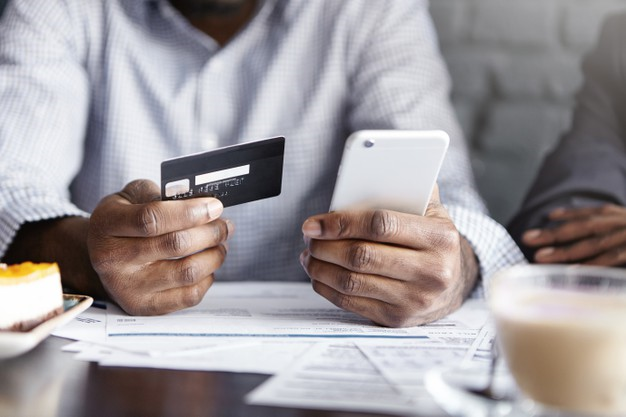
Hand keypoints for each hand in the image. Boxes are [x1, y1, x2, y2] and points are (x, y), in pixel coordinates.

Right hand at [87, 180, 232, 314]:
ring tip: (220, 243)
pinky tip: (206, 264)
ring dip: (214, 255)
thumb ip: (162, 194)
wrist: (102, 256)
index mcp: (107, 224)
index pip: (153, 218)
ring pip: (187, 272)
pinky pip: (189, 296)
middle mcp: (112, 259)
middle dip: (210, 232)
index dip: (191, 212)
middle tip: (224, 225)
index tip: (214, 207)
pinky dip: (207, 278)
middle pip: (175, 245)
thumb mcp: (132, 196)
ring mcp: (128, 287)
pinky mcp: (144, 306)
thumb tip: (201, 203)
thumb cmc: (123, 221)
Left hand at [300, 185, 478, 327]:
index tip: (314, 223)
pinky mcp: (398, 319)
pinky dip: (327, 288)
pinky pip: (352, 303)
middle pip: (361, 256)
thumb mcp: (431, 211)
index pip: (380, 225)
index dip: (341, 222)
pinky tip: (319, 275)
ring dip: (320, 268)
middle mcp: (433, 271)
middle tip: (309, 237)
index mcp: (440, 237)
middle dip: (325, 246)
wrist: (453, 282)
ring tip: (309, 255)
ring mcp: (416, 299)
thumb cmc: (431, 240)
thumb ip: (405, 190)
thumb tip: (360, 176)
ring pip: (352, 282)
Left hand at [522, 204, 625, 265]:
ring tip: (538, 257)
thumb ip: (616, 233)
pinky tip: (570, 271)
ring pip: (593, 244)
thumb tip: (595, 242)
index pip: (596, 213)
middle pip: (585, 227)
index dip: (572, 214)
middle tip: (526, 238)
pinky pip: (612, 259)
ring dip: (565, 251)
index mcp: (624, 216)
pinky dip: (590, 265)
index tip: (549, 215)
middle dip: (554, 233)